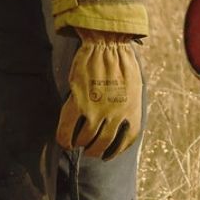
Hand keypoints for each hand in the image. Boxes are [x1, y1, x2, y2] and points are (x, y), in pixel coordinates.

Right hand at [56, 30, 142, 159]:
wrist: (108, 45)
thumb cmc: (122, 62)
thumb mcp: (134, 88)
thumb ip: (128, 106)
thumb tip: (119, 121)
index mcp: (132, 110)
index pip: (127, 140)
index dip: (116, 151)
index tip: (108, 155)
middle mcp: (116, 114)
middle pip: (104, 144)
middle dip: (95, 151)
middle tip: (89, 150)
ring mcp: (96, 110)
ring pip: (86, 140)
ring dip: (80, 145)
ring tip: (76, 144)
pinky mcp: (78, 103)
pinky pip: (67, 129)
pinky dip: (64, 139)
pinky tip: (65, 142)